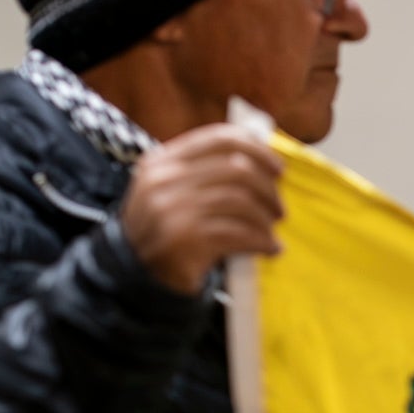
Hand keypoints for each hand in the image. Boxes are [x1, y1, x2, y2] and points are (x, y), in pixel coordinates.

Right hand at [119, 124, 284, 295]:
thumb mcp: (172, 191)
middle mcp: (164, 180)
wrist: (134, 274)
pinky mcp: (187, 240)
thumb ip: (206, 171)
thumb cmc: (165, 229)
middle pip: (237, 168)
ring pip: (241, 200)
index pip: (219, 138)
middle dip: (268, 190)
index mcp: (162, 161)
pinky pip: (239, 233)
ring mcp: (173, 209)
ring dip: (265, 218)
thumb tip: (263, 158)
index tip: (278, 169)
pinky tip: (269, 248)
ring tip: (271, 231)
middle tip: (278, 209)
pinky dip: (261, 240)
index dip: (256, 150)